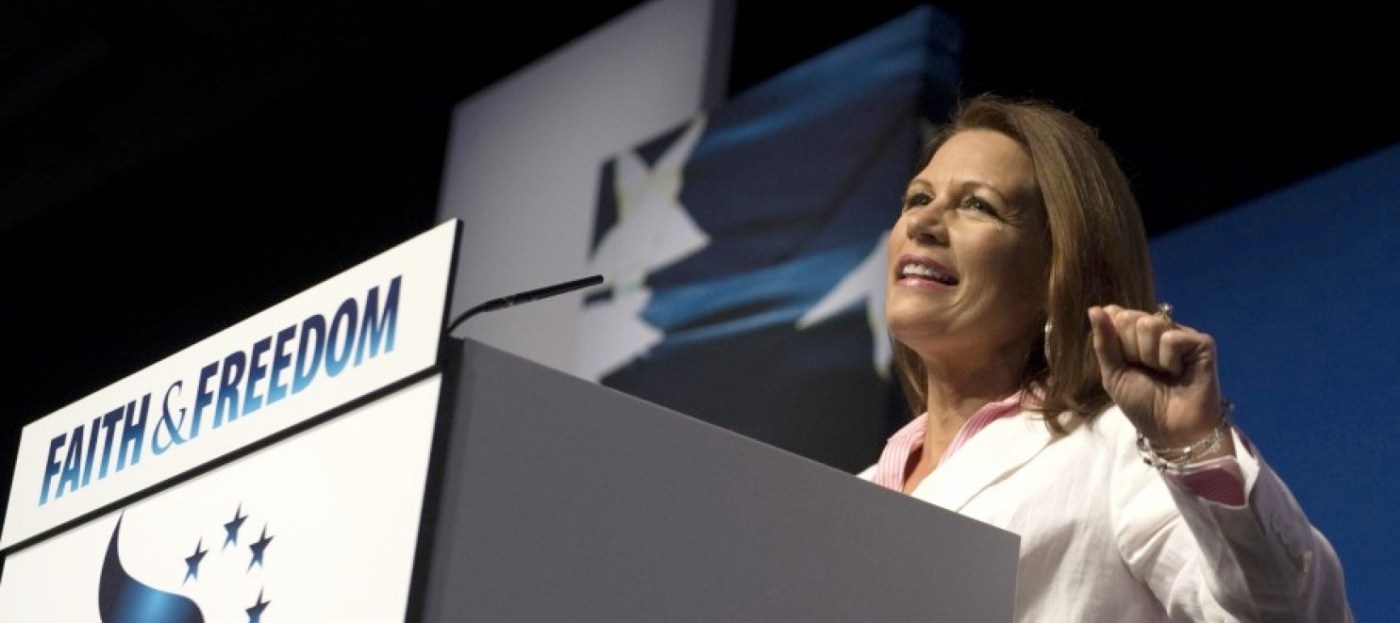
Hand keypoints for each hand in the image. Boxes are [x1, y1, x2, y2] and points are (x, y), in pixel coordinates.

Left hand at [1087, 305, 1230, 450]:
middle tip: (1146, 371)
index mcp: (1136, 334)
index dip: (1115, 341)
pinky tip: (1179, 373)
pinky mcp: (1202, 343)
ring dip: (1149, 357)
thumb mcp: (1113, 374)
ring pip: (1150, 325)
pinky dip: (1169, 360)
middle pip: (1131, 318)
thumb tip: (1094, 308)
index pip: (1115, 314)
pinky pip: (1172, 338)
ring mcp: (1181, 334)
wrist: (1169, 430)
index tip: (1126, 364)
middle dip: (1131, 350)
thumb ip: (1104, 341)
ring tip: (1163, 374)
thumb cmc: (1141, 404)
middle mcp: (1159, 329)